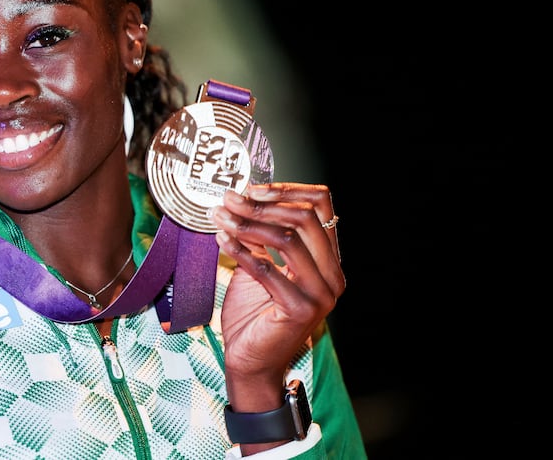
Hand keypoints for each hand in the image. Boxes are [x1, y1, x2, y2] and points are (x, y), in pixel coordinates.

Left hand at [210, 183, 343, 414]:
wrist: (250, 363)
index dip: (287, 191)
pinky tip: (221, 241)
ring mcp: (321, 294)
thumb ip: (260, 238)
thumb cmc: (254, 316)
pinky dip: (240, 251)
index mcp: (327, 261)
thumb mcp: (259, 267)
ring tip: (221, 217)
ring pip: (287, 240)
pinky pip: (267, 269)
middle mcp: (332, 275)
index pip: (321, 208)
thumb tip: (242, 200)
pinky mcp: (301, 310)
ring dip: (247, 224)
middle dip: (262, 205)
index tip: (253, 189)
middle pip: (305, 219)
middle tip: (230, 200)